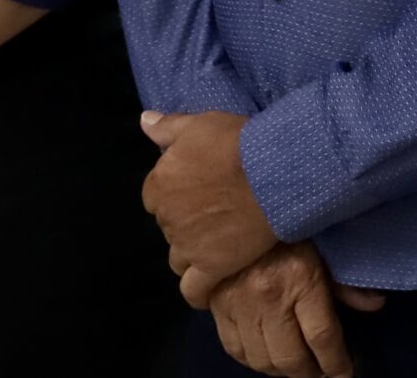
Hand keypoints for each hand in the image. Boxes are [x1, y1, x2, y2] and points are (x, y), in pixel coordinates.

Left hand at [141, 109, 280, 304]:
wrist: (273, 171)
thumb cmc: (237, 142)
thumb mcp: (201, 124)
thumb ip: (168, 127)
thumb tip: (143, 122)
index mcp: (159, 183)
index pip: (156, 195)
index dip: (177, 191)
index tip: (199, 187)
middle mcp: (167, 218)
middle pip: (169, 225)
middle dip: (186, 219)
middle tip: (215, 210)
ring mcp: (188, 246)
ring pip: (178, 258)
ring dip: (191, 252)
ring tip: (215, 243)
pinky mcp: (212, 268)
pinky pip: (194, 290)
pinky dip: (198, 293)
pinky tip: (207, 290)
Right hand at [203, 242, 383, 377]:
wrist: (236, 206)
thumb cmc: (288, 226)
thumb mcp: (323, 245)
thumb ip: (345, 281)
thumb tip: (375, 304)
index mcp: (299, 279)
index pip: (323, 338)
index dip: (336, 364)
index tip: (345, 374)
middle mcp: (268, 298)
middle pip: (290, 359)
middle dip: (310, 373)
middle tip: (320, 372)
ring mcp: (239, 305)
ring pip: (261, 360)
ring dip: (281, 371)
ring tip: (296, 365)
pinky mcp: (218, 307)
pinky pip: (235, 349)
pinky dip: (253, 360)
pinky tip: (267, 355)